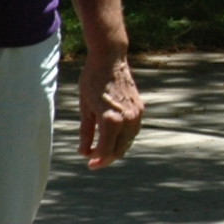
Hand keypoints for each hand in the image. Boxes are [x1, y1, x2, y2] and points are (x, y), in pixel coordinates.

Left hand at [79, 52, 141, 169]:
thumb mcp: (84, 108)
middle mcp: (127, 119)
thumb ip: (86, 132)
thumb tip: (84, 152)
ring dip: (116, 149)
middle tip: (93, 161)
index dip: (97, 160)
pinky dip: (124, 138)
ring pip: (128, 141)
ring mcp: (136, 113)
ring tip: (102, 150)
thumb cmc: (92, 82)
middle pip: (119, 149)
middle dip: (106, 158)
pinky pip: (133, 130)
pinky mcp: (139, 108)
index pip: (106, 150)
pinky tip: (113, 137)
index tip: (88, 164)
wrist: (110, 60)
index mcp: (111, 120)